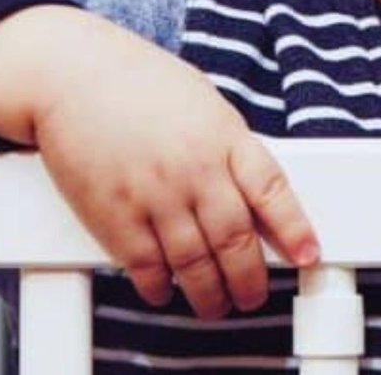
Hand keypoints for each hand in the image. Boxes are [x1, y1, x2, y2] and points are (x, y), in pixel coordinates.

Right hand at [0, 6, 319, 318]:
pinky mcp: (113, 213)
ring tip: (216, 305)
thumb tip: (252, 191)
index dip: (294, 228)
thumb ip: (229, 147)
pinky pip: (145, 265)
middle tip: (252, 297)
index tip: (308, 255)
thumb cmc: (141, 85)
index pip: (271, 190)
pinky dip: (160, 286)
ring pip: (194, 262)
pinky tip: (166, 290)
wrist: (72, 76)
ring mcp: (154, 193)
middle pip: (234, 239)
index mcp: (224, 136)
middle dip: (249, 279)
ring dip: (209, 293)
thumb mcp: (204, 104)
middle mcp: (194, 168)